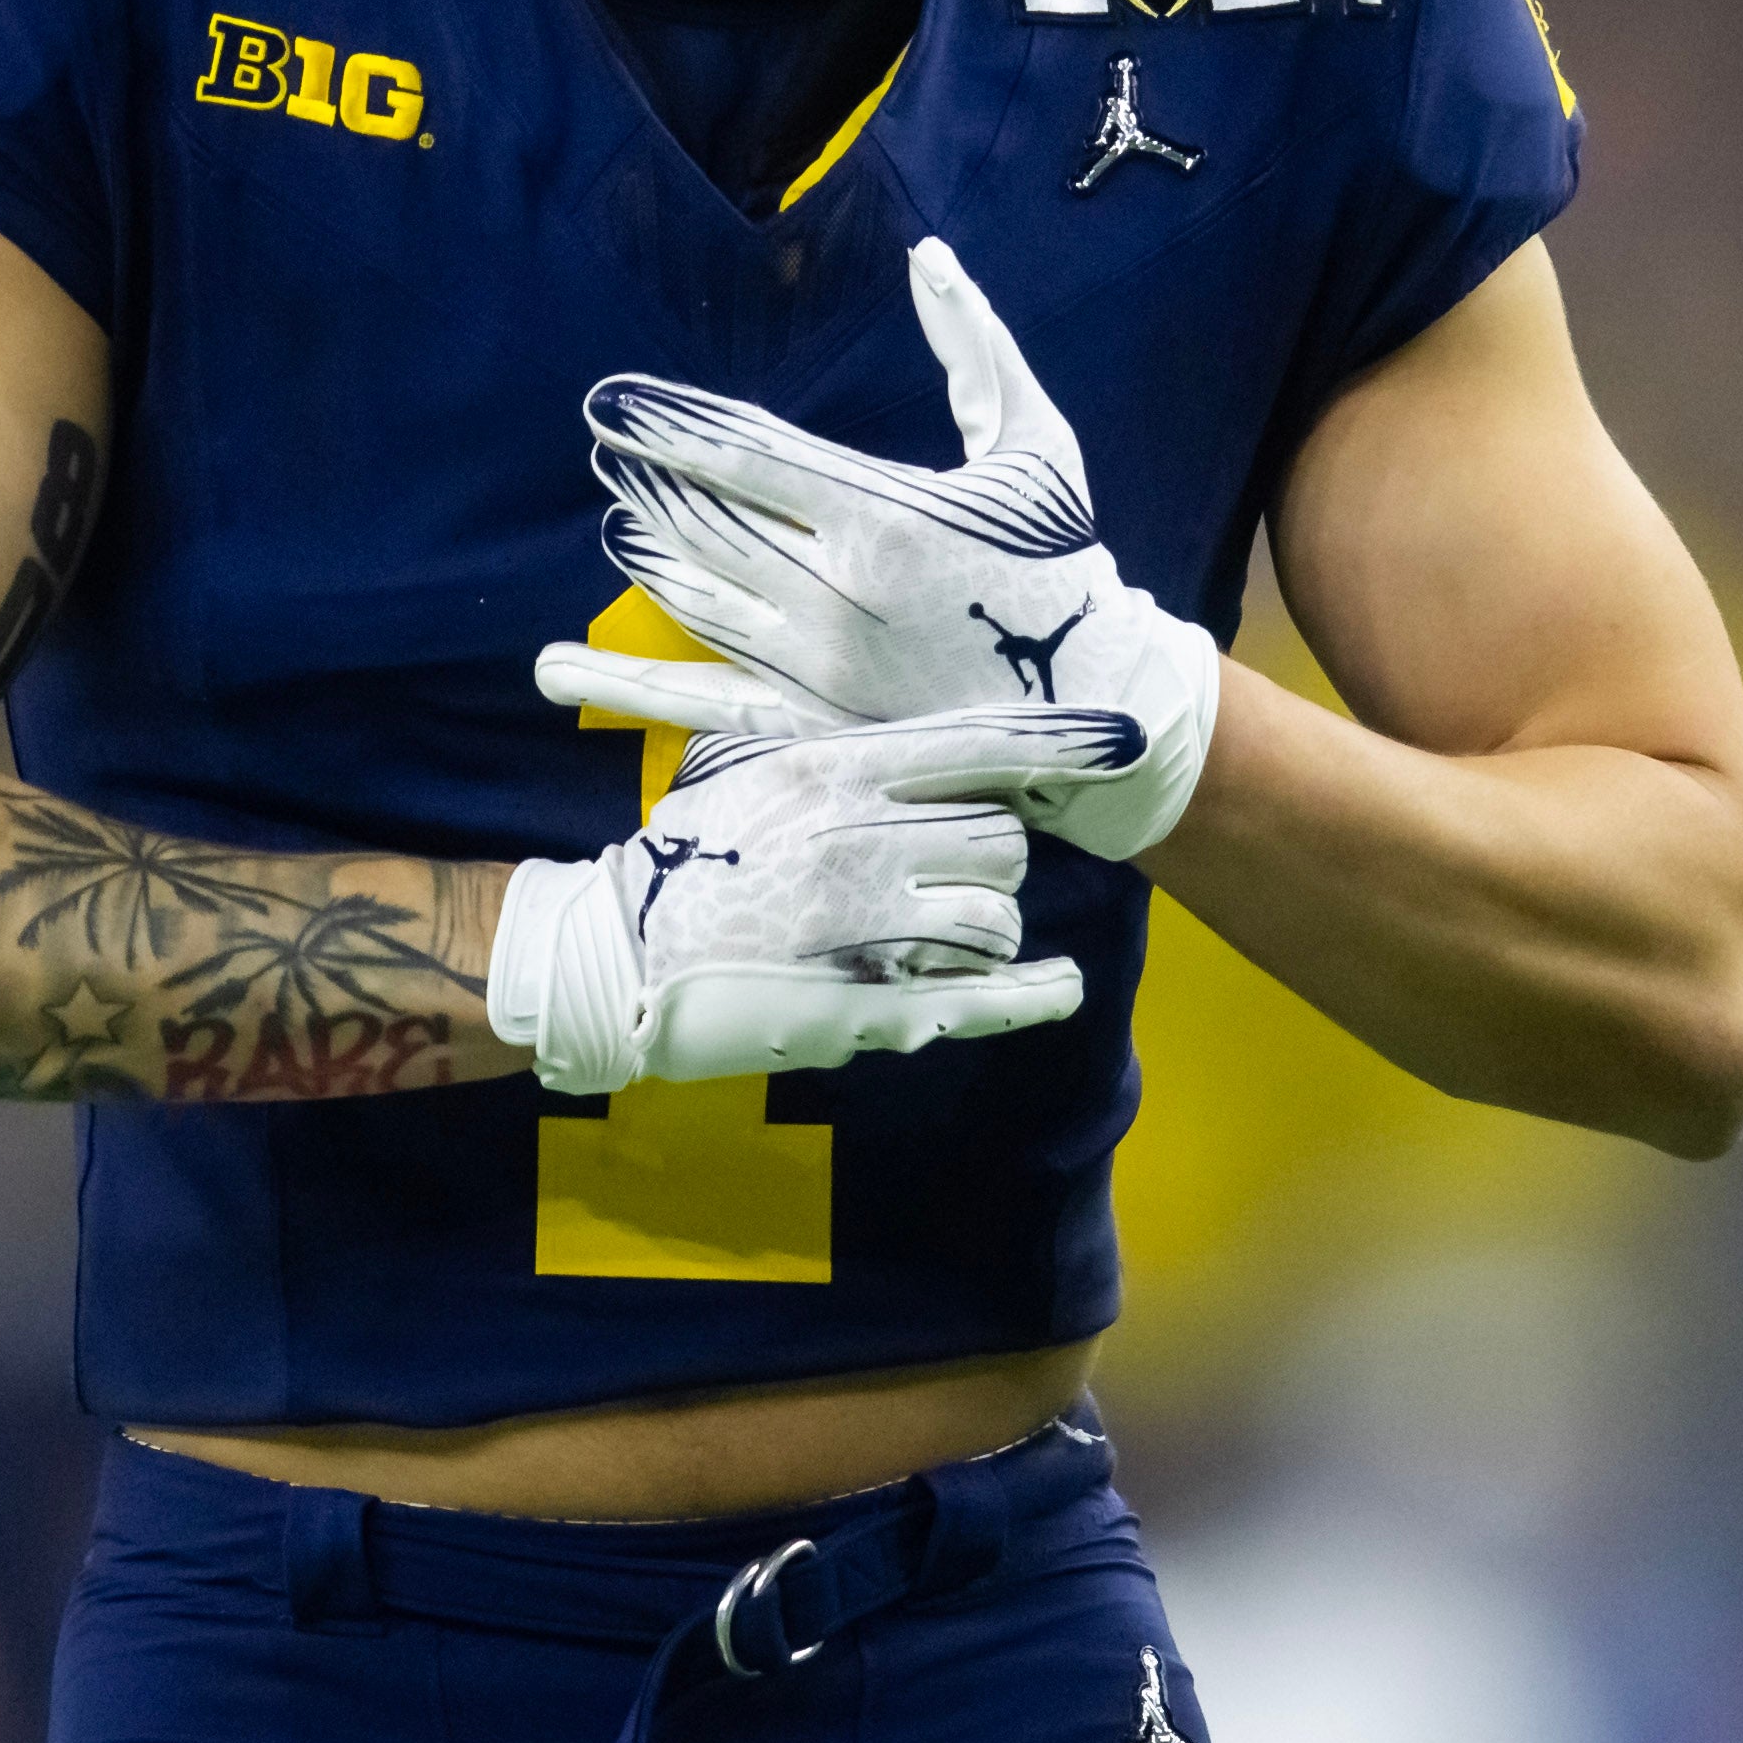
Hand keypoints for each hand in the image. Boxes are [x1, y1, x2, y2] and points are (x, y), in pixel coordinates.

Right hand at [485, 708, 1124, 1092]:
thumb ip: (847, 747)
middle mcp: (860, 842)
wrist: (618, 954)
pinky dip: (1036, 993)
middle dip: (994, 858)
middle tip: (949, 868)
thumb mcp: (760, 764)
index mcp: (835, 770)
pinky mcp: (866, 1007)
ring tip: (938, 927)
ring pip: (998, 917)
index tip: (1124, 740)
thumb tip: (943, 735)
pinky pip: (983, 996)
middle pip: (1004, 842)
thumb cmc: (694, 849)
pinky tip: (1060, 985)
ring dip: (986, 923)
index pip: (979, 747)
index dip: (1061, 746)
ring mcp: (865, 930)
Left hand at [530, 239, 1225, 862]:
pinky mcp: (813, 727)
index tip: (611, 402)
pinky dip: (623, 684)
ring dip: (648, 548)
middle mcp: (838, 593)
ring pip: (698, 597)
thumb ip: (976, 345)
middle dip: (651, 477)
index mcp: (886, 516)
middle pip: (709, 522)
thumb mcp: (1035, 440)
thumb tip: (931, 254)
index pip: (748, 458)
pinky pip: (698, 701)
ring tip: (617, 510)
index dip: (670, 427)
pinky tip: (556, 669)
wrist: (1100, 704)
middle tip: (606, 442)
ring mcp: (818, 669)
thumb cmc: (1066, 559)